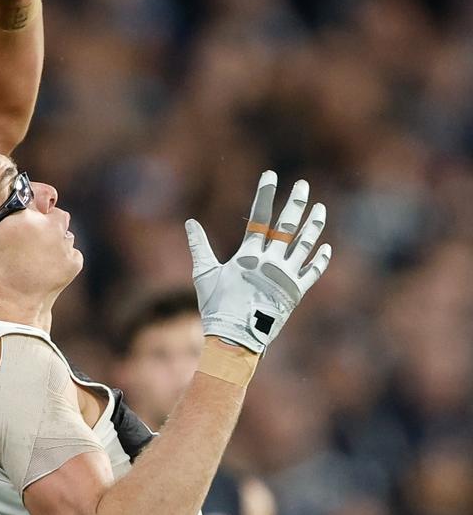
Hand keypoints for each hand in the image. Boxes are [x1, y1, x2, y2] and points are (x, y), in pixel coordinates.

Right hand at [184, 171, 331, 353]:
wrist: (235, 339)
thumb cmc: (216, 306)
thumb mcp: (203, 274)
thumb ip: (199, 245)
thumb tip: (189, 222)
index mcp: (248, 255)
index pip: (259, 217)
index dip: (265, 194)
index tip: (271, 175)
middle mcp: (271, 262)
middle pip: (287, 226)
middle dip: (295, 203)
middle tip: (303, 185)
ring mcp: (286, 277)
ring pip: (304, 245)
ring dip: (313, 226)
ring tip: (320, 208)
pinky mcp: (296, 293)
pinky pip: (312, 273)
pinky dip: (319, 259)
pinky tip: (325, 247)